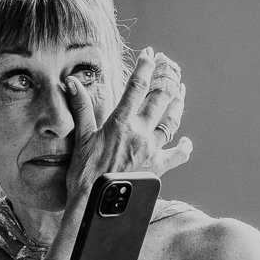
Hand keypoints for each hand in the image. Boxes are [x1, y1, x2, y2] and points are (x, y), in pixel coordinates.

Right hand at [64, 48, 191, 203]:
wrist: (95, 204)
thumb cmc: (84, 174)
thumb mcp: (81, 137)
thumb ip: (81, 107)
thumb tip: (72, 82)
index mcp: (121, 123)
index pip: (136, 87)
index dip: (145, 68)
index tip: (151, 54)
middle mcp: (141, 133)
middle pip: (159, 100)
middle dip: (165, 79)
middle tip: (169, 66)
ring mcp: (152, 150)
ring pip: (171, 122)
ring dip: (177, 105)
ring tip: (181, 92)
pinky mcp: (157, 168)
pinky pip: (177, 156)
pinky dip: (184, 148)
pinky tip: (187, 142)